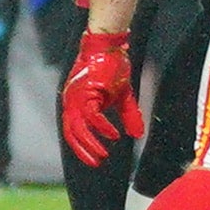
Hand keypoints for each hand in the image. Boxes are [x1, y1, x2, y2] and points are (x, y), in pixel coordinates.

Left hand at [60, 32, 140, 166]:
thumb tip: (137, 135)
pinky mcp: (87, 92)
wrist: (110, 47)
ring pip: (78, 127)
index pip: (73, 130)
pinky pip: (92, 115)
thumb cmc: (113, 69)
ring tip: (103, 154)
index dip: (82, 146)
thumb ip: (128, 116)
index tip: (94, 159)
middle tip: (97, 162)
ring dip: (90, 143)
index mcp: (76, 104)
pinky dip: (101, 127)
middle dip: (84, 150)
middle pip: (72, 133)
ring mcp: (76, 97)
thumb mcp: (122, 97)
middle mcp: (71, 102)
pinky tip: (113, 135)